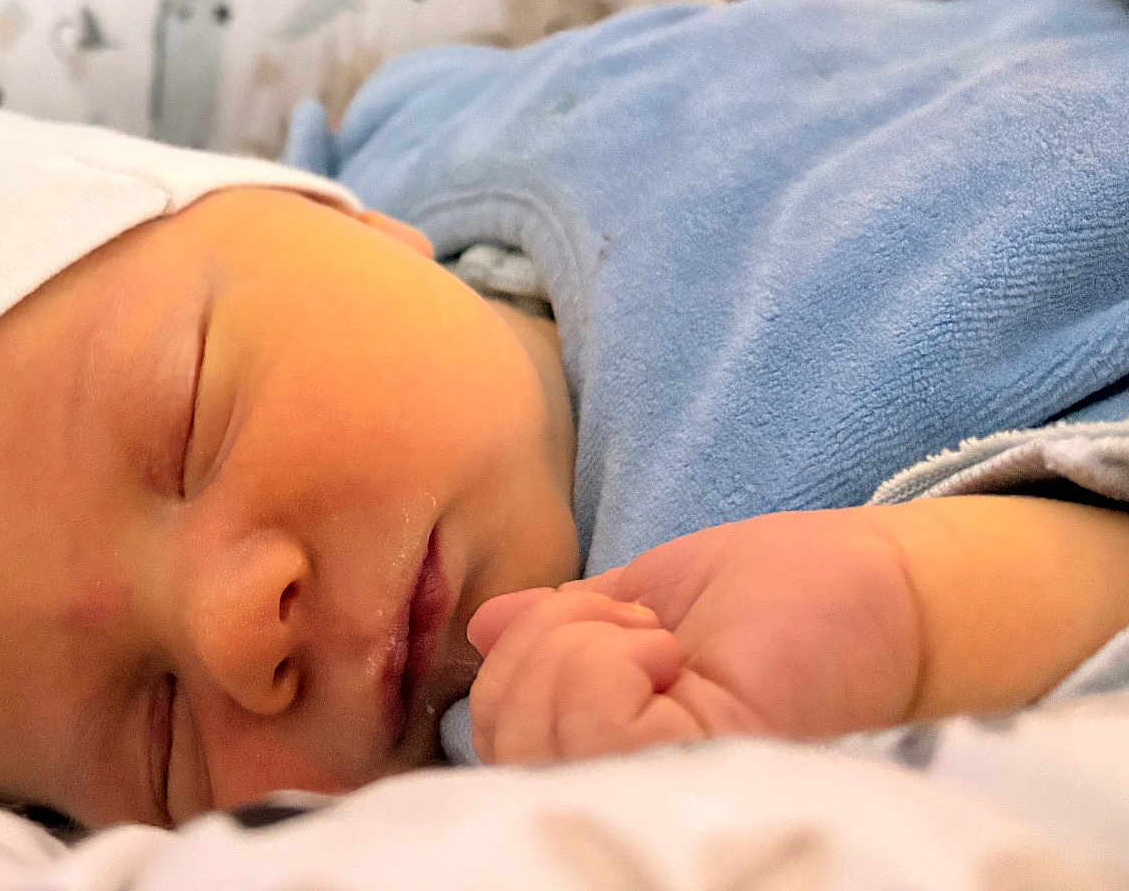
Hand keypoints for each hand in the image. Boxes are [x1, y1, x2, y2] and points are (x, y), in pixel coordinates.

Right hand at [465, 509, 923, 765]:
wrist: (882, 582)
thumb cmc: (785, 587)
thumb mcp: (646, 595)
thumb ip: (563, 625)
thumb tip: (482, 629)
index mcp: (611, 740)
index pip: (498, 732)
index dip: (515, 660)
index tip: (601, 615)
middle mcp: (630, 782)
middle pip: (504, 738)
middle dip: (543, 644)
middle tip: (636, 624)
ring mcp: (667, 782)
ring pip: (544, 734)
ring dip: (580, 648)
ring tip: (662, 638)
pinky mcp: (706, 768)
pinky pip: (599, 726)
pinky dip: (610, 663)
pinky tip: (674, 652)